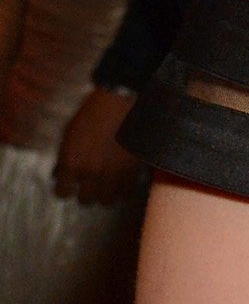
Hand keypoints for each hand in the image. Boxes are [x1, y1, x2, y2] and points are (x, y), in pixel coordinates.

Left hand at [52, 87, 139, 205]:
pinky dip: (123, 188)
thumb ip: (65, 157)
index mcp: (72, 163)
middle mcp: (91, 174)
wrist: (120, 103)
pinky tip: (121, 179)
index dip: (65, 188)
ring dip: (105, 193)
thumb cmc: (91, 114)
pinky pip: (126, 192)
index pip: (63, 193)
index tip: (68, 184)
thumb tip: (61, 174)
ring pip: (107, 200)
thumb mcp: (69, 134)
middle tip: (89, 183)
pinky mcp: (132, 172)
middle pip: (86, 200)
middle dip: (86, 192)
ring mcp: (113, 175)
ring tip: (107, 184)